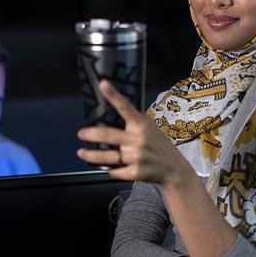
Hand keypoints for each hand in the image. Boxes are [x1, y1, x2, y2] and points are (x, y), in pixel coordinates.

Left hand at [77, 80, 192, 185]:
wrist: (174, 170)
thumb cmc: (159, 146)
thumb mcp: (150, 129)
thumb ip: (134, 124)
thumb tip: (112, 115)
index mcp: (141, 125)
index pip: (125, 107)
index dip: (113, 95)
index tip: (102, 84)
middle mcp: (138, 139)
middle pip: (108, 135)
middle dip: (90, 134)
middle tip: (81, 134)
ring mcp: (136, 156)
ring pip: (107, 156)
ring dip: (91, 155)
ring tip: (81, 153)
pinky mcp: (135, 172)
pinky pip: (115, 171)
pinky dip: (111, 169)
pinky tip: (109, 168)